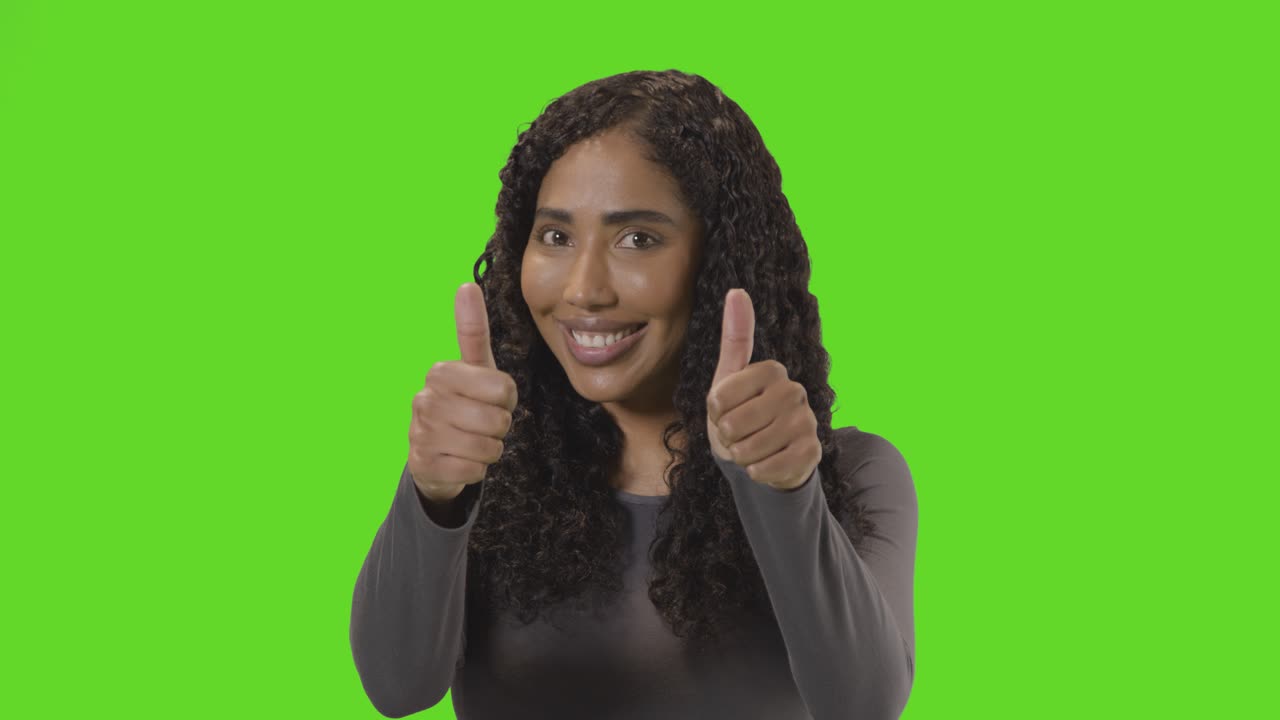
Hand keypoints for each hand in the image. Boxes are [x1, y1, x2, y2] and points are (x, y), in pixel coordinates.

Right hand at [407, 282, 517, 504]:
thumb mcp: (475, 369)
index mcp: (441, 372)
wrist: (435, 453)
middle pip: (497, 420)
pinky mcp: (423, 464)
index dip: (507, 399)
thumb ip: (472, 330)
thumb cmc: (464, 404)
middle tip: (484, 424)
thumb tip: (465, 285)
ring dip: (489, 450)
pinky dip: (476, 470)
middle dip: (500, 427)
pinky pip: (473, 471)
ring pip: (486, 447)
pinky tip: (461, 461)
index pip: (503, 388)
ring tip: (473, 441)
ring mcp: (420, 432)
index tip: (492, 398)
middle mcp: (424, 399)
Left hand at [706, 289, 820, 490]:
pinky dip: (758, 471)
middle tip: (739, 434)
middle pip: (734, 424)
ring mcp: (807, 421)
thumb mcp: (727, 380)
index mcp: (771, 370)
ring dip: (741, 456)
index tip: (725, 410)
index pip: (720, 397)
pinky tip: (766, 463)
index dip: (715, 411)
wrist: (764, 457)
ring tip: (751, 448)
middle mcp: (794, 391)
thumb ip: (735, 338)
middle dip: (727, 437)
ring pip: (751, 448)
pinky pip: (769, 467)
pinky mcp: (813, 452)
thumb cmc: (740, 414)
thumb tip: (737, 290)